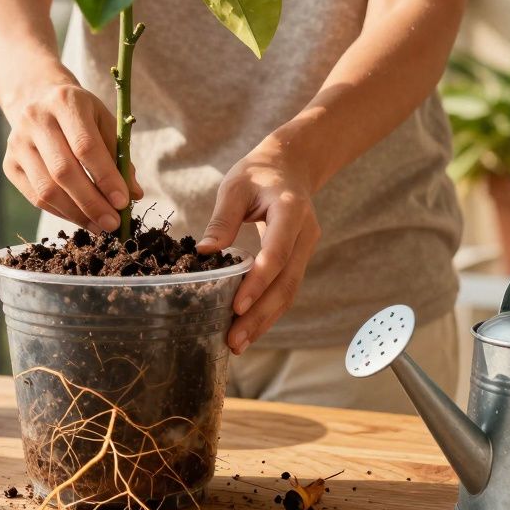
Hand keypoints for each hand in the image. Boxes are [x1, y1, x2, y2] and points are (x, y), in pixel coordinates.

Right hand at [3, 82, 142, 231]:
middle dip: (91, 203)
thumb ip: (120, 156)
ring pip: (47, 189)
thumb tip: (133, 194)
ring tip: (99, 226)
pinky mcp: (9, 164)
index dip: (105, 177)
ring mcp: (17, 143)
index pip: (85, 146)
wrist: (37, 100)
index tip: (123, 202)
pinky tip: (81, 218)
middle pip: (63, 171)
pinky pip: (36, 197)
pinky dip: (61, 212)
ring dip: (76, 213)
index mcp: (65, 101)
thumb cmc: (80, 115)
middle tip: (113, 223)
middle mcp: (35, 119)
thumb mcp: (105, 122)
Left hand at [197, 138, 320, 354]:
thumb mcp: (235, 185)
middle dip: (261, 315)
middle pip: (286, 282)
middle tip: (234, 340)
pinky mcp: (299, 259)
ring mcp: (306, 249)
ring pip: (289, 291)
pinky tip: (249, 329)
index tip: (238, 307)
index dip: (258, 282)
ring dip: (265, 320)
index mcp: (291, 211)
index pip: (276, 253)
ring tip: (238, 344)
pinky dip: (269, 310)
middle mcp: (305, 234)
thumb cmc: (259, 173)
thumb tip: (204, 252)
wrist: (292, 165)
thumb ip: (222, 218)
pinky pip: (286, 288)